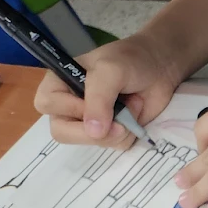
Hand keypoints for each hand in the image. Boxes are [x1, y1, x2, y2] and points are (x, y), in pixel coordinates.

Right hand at [33, 36, 181, 147]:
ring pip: (93, 142)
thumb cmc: (130, 61)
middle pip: (63, 133)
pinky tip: (135, 115)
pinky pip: (114, 146)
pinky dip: (129, 134)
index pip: (47, 104)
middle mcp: (68, 106)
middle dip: (95, 130)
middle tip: (119, 119)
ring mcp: (90, 122)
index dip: (73, 108)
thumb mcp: (111, 71)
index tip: (99, 102)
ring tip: (131, 105)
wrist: (160, 68)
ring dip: (119, 129)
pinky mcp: (111, 133)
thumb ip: (99, 98)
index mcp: (58, 83)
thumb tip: (93, 132)